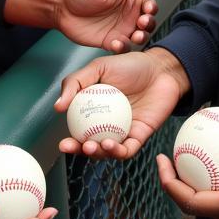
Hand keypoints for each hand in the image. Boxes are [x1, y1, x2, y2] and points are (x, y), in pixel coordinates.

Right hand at [54, 47, 189, 158]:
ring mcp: (124, 131)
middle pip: (91, 145)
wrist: (160, 67)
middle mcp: (108, 124)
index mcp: (95, 111)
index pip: (79, 130)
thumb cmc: (130, 65)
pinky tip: (110, 145)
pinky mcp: (140, 136)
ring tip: (93, 146)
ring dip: (99, 153)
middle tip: (78, 148)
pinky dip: (118, 151)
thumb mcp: (98, 67)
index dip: (70, 141)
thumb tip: (58, 107)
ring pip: (109, 151)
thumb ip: (75, 83)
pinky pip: (128, 149)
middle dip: (81, 152)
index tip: (63, 144)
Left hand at [55, 0, 157, 52]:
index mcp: (129, 0)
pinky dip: (123, 47)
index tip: (148, 9)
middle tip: (142, 23)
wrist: (62, 9)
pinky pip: (122, 47)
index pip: (148, 4)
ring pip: (139, 37)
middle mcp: (128, 16)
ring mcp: (120, 30)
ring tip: (135, 36)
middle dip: (149, 24)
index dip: (151, 7)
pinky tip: (115, 43)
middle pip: (148, 22)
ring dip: (141, 37)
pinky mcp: (111, 42)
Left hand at [156, 96, 218, 218]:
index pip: (188, 200)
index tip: (161, 160)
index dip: (168, 182)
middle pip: (191, 205)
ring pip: (206, 208)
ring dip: (193, 189)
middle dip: (175, 183)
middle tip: (170, 159)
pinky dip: (211, 192)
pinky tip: (217, 173)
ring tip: (190, 163)